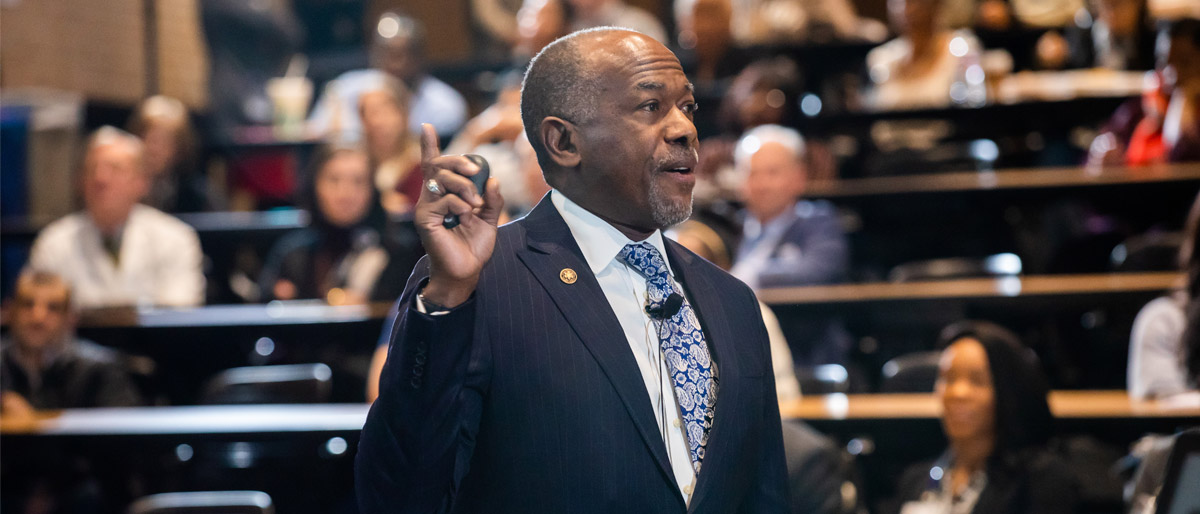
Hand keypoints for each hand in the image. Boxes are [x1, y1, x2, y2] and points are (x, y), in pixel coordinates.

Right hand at [415, 123, 503, 306]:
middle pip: (438, 165)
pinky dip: (460, 203)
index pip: (434, 165)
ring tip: (476, 203)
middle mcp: (431, 197)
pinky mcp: (426, 219)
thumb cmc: (474, 246)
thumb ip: (493, 199)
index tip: (426, 126)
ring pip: (441, 178)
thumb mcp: (490, 219)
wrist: (467, 271)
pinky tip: (466, 215)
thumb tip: (494, 179)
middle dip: (458, 162)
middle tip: (475, 171)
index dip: (428, 145)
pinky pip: (444, 199)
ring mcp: (426, 207)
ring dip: (464, 186)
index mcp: (445, 194)